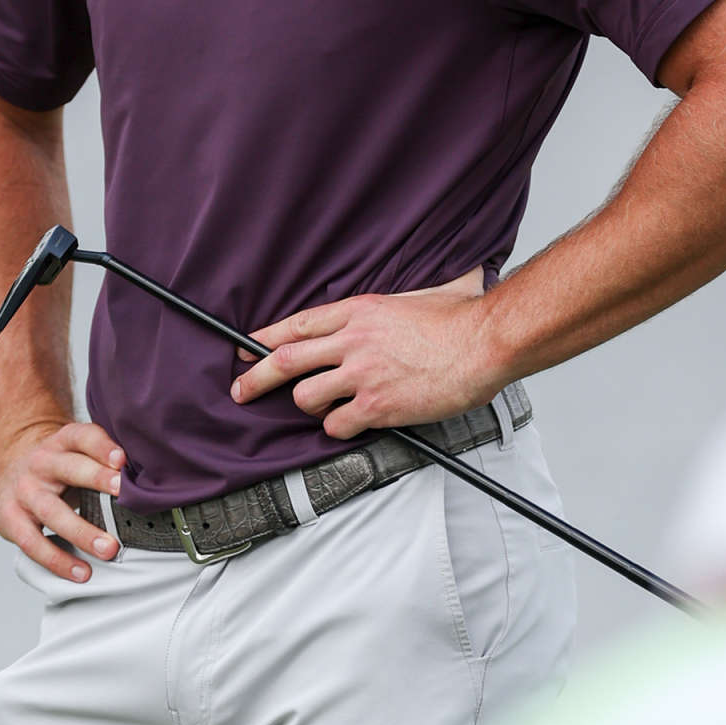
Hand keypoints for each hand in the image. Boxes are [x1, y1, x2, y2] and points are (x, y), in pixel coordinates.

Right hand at [0, 418, 124, 581]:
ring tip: (108, 549)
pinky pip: (33, 542)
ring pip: (51, 511)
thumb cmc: (60, 467)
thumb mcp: (79, 453)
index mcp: (62, 442)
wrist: (12, 468)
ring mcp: (24, 491)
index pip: (82, 436)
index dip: (101, 446)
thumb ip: (108, 462)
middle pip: (68, 468)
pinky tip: (81, 570)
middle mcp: (41, 463)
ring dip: (81, 531)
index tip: (122, 459)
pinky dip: (57, 560)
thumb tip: (153, 482)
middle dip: (96, 480)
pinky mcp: (9, 519)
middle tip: (123, 495)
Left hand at [231, 271, 499, 438]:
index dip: (264, 338)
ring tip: (328, 406)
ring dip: (310, 405)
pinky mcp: (377, 405)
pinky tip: (355, 422)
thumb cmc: (457, 321)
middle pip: (284, 361)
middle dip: (255, 378)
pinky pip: (337, 424)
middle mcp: (352, 340)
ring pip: (306, 397)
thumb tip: (378, 316)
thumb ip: (384, 309)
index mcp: (358, 311)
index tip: (245, 349)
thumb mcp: (411, 297)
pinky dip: (339, 427)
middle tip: (241, 391)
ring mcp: (362, 374)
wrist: (483, 343)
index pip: (297, 325)